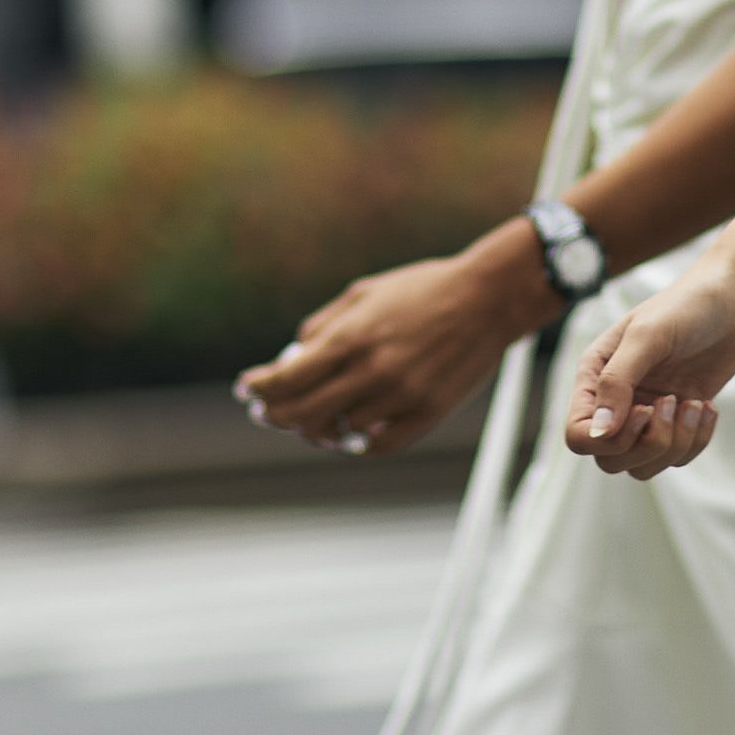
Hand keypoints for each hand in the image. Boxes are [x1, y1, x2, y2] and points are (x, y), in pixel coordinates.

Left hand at [236, 227, 547, 457]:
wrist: (488, 298)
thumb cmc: (423, 289)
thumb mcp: (365, 292)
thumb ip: (324, 325)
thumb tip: (292, 358)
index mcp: (353, 337)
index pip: (287, 379)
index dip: (259, 389)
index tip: (246, 390)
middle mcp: (373, 370)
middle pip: (304, 414)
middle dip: (275, 415)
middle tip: (266, 412)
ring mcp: (401, 396)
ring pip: (339, 433)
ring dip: (317, 430)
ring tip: (310, 421)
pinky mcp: (427, 413)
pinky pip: (379, 445)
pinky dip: (356, 444)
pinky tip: (347, 433)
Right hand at [562, 266, 734, 478]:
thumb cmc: (688, 305)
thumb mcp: (648, 335)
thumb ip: (618, 382)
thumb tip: (600, 432)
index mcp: (596, 376)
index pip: (578, 435)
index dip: (609, 439)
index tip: (646, 410)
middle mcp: (617, 399)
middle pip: (610, 459)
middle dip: (647, 444)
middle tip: (673, 403)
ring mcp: (648, 411)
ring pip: (643, 464)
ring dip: (674, 444)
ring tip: (694, 405)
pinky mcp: (679, 419)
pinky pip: (677, 456)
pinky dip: (696, 441)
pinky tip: (707, 407)